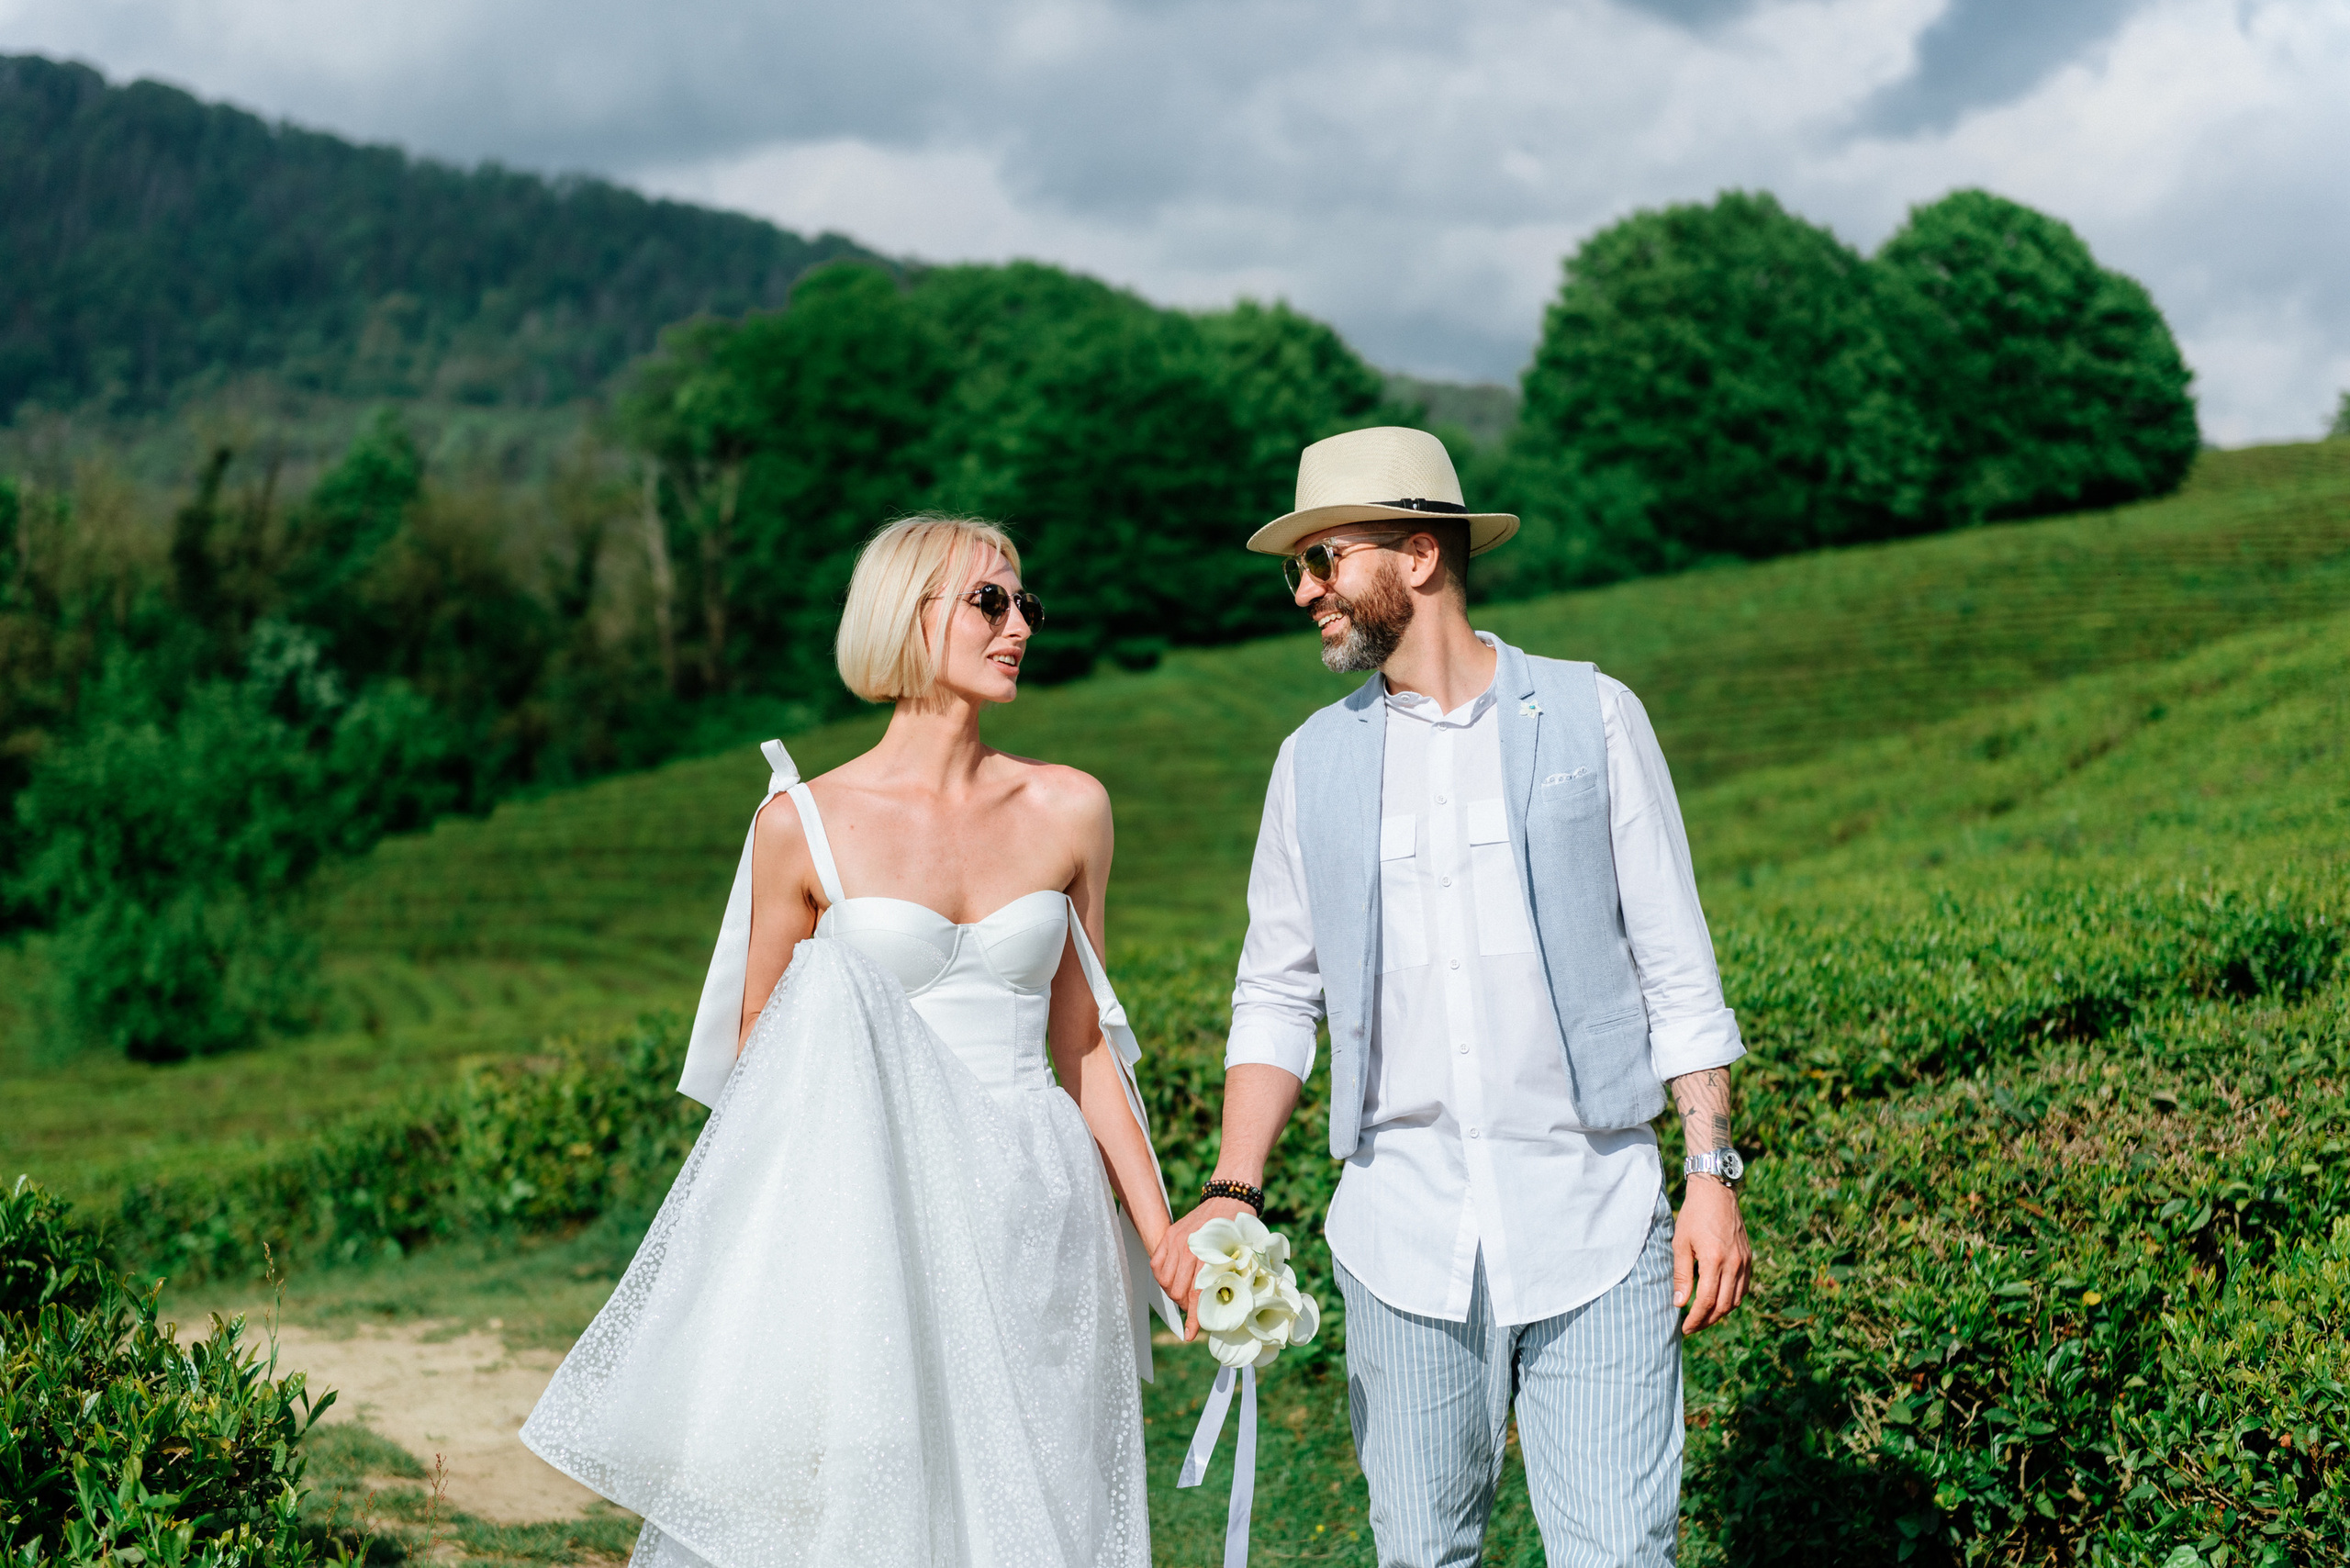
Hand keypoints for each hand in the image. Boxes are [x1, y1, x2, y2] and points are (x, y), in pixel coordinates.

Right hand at [1152, 1196, 1252, 1340]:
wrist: (1228, 1200)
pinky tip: (1173, 1279)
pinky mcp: (1169, 1236)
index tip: (1190, 1334)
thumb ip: (1229, 1280)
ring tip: (1186, 1293)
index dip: (1193, 1317)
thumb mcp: (1239, 1257)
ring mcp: (1177, 1242)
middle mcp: (1190, 1250)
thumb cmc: (1238, 1232)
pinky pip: (1156, 1266)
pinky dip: (1162, 1277)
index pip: (1197, 1295)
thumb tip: (1224, 1309)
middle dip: (1187, 1306)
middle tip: (1196, 1306)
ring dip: (1174, 1293)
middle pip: (1179, 1291)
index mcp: (1211, 1258)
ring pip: (1166, 1282)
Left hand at [1671, 1177, 1750, 1334]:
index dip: (1695, 1319)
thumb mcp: (1680, 1243)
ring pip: (1735, 1300)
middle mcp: (1733, 1264)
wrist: (1716, 1192)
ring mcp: (1744, 1261)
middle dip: (1707, 1321)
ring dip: (1720, 1313)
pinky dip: (1731, 1299)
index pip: (1706, 1301)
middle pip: (1723, 1306)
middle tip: (1692, 1327)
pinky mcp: (1748, 1258)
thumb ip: (1681, 1275)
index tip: (1684, 1327)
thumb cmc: (1694, 1216)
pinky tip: (1718, 1301)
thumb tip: (1679, 1303)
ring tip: (1703, 1317)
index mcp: (1714, 1260)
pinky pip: (1743, 1288)